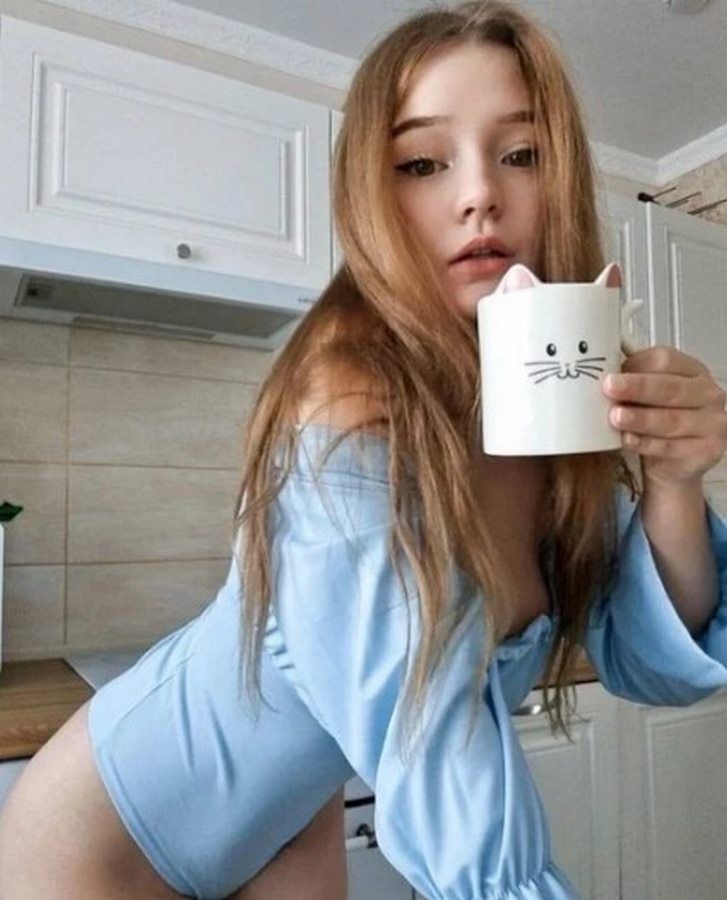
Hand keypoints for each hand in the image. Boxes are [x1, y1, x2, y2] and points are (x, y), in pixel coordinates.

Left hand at [602, 346, 726, 490]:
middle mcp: (708, 394)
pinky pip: (672, 447)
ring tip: (615, 417)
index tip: (610, 373)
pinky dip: (646, 444)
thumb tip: (597, 371)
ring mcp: (712, 423)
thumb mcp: (645, 395)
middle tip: (609, 388)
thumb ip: (629, 381)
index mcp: (692, 371)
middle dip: (637, 388)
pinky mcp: (708, 450)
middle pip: (670, 388)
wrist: (671, 461)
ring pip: (671, 420)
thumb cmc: (656, 418)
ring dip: (640, 418)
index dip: (636, 366)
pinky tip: (628, 440)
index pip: (666, 361)